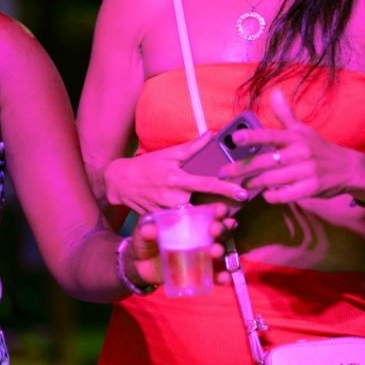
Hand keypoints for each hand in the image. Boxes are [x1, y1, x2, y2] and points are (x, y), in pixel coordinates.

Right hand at [102, 134, 250, 215]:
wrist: (121, 182)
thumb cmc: (147, 166)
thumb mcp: (169, 154)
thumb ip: (192, 147)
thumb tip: (211, 134)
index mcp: (177, 178)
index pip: (207, 184)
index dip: (226, 189)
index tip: (243, 194)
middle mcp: (172, 198)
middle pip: (203, 209)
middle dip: (219, 213)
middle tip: (235, 216)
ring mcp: (166, 212)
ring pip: (192, 221)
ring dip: (207, 223)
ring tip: (221, 224)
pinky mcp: (161, 222)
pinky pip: (181, 227)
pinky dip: (192, 228)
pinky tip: (203, 230)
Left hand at [123, 207, 238, 287]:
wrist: (140, 266)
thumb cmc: (145, 241)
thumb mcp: (143, 232)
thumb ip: (146, 229)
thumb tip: (149, 229)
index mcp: (190, 222)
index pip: (208, 213)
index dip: (217, 211)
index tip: (220, 210)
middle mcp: (201, 237)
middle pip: (219, 231)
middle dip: (221, 229)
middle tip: (215, 230)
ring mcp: (202, 256)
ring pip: (220, 252)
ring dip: (223, 251)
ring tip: (216, 251)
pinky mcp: (200, 273)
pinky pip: (215, 275)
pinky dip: (221, 276)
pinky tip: (223, 277)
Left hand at [219, 88, 364, 204]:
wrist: (349, 168)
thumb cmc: (320, 148)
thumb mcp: (303, 130)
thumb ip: (285, 114)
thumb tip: (274, 92)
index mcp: (295, 138)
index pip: (270, 135)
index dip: (252, 137)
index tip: (235, 139)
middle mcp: (300, 153)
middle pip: (265, 162)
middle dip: (241, 168)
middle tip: (223, 173)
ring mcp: (306, 171)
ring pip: (272, 179)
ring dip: (253, 183)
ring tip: (241, 185)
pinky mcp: (311, 188)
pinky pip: (286, 195)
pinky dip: (273, 196)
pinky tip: (266, 195)